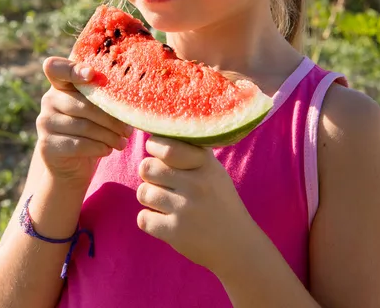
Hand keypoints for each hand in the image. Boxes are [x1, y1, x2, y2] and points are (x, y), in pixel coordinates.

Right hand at [37, 57, 132, 185]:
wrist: (71, 164)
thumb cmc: (91, 128)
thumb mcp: (96, 108)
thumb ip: (104, 95)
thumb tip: (131, 94)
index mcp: (61, 84)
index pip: (56, 67)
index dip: (72, 69)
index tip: (91, 74)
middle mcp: (49, 100)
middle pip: (83, 105)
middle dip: (111, 119)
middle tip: (128, 130)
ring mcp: (45, 122)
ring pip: (83, 126)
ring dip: (108, 136)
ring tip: (122, 142)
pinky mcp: (46, 145)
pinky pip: (78, 144)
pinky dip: (98, 148)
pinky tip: (108, 150)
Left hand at [137, 136, 256, 274]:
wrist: (236, 244)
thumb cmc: (219, 200)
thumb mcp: (213, 170)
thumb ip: (189, 153)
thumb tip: (157, 136)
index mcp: (205, 164)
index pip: (166, 147)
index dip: (154, 147)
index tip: (155, 150)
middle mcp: (195, 184)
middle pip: (147, 167)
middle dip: (149, 174)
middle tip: (159, 180)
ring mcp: (184, 209)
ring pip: (143, 192)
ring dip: (149, 197)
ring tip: (163, 201)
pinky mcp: (175, 232)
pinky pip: (143, 218)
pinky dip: (149, 220)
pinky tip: (163, 219)